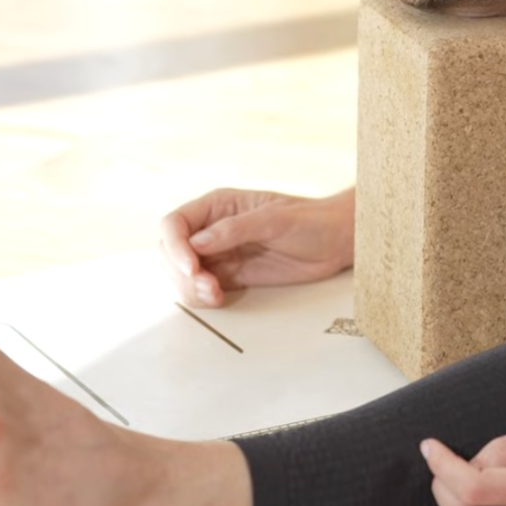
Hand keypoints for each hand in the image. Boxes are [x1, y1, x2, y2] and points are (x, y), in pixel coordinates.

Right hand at [158, 187, 354, 306]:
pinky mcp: (228, 276)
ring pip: (180, 275)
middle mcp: (211, 229)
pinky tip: (218, 298)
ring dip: (190, 288)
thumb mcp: (274, 219)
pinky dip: (201, 298)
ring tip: (215, 294)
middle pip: (170, 252)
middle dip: (181, 272)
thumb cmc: (310, 220)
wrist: (335, 241)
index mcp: (216, 206)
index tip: (191, 267)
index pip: (174, 224)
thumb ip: (234, 229)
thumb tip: (196, 243)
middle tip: (208, 286)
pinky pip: (200, 290)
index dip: (175, 247)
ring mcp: (218, 254)